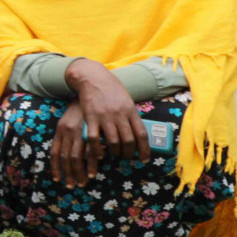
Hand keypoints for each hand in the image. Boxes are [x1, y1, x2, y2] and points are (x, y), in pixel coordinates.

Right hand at [49, 61, 144, 187]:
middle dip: (128, 153)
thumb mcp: (126, 100)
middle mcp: (120, 115)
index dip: (145, 149)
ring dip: (115, 152)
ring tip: (114, 154)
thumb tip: (137, 132)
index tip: (144, 159)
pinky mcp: (91, 117)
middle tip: (125, 156)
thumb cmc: (110, 89)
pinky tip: (99, 153)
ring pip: (113, 142)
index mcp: (131, 110)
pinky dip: (98, 149)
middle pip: (128, 141)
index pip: (142, 134)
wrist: (93, 77)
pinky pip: (95, 138)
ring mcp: (105, 116)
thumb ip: (130, 115)